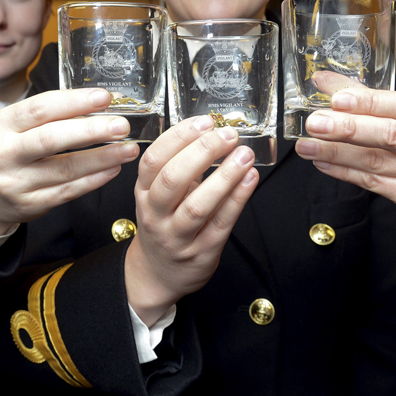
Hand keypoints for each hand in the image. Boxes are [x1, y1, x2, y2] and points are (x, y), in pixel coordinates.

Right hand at [0, 88, 139, 234]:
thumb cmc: (8, 149)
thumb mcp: (15, 125)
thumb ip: (51, 114)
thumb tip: (101, 102)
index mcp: (4, 124)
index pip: (40, 108)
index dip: (75, 102)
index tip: (105, 97)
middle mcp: (6, 153)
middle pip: (51, 139)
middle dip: (91, 131)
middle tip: (122, 125)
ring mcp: (17, 182)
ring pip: (65, 168)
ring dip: (102, 158)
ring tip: (128, 149)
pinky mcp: (30, 204)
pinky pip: (68, 192)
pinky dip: (94, 180)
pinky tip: (113, 169)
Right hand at [125, 115, 258, 325]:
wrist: (158, 274)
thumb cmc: (164, 224)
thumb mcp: (158, 194)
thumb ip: (179, 166)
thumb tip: (212, 131)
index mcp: (144, 193)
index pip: (154, 160)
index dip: (179, 137)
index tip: (204, 122)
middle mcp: (156, 215)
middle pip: (173, 179)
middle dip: (202, 152)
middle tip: (228, 135)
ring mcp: (177, 237)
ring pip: (198, 205)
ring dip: (225, 176)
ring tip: (245, 154)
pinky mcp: (201, 253)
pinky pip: (221, 224)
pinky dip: (237, 199)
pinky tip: (251, 178)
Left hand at [294, 72, 395, 256]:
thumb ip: (370, 100)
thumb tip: (324, 81)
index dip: (370, 103)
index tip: (337, 100)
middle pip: (393, 134)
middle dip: (348, 128)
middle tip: (315, 123)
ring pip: (378, 161)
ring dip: (337, 152)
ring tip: (308, 145)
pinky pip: (374, 183)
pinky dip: (344, 171)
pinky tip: (323, 163)